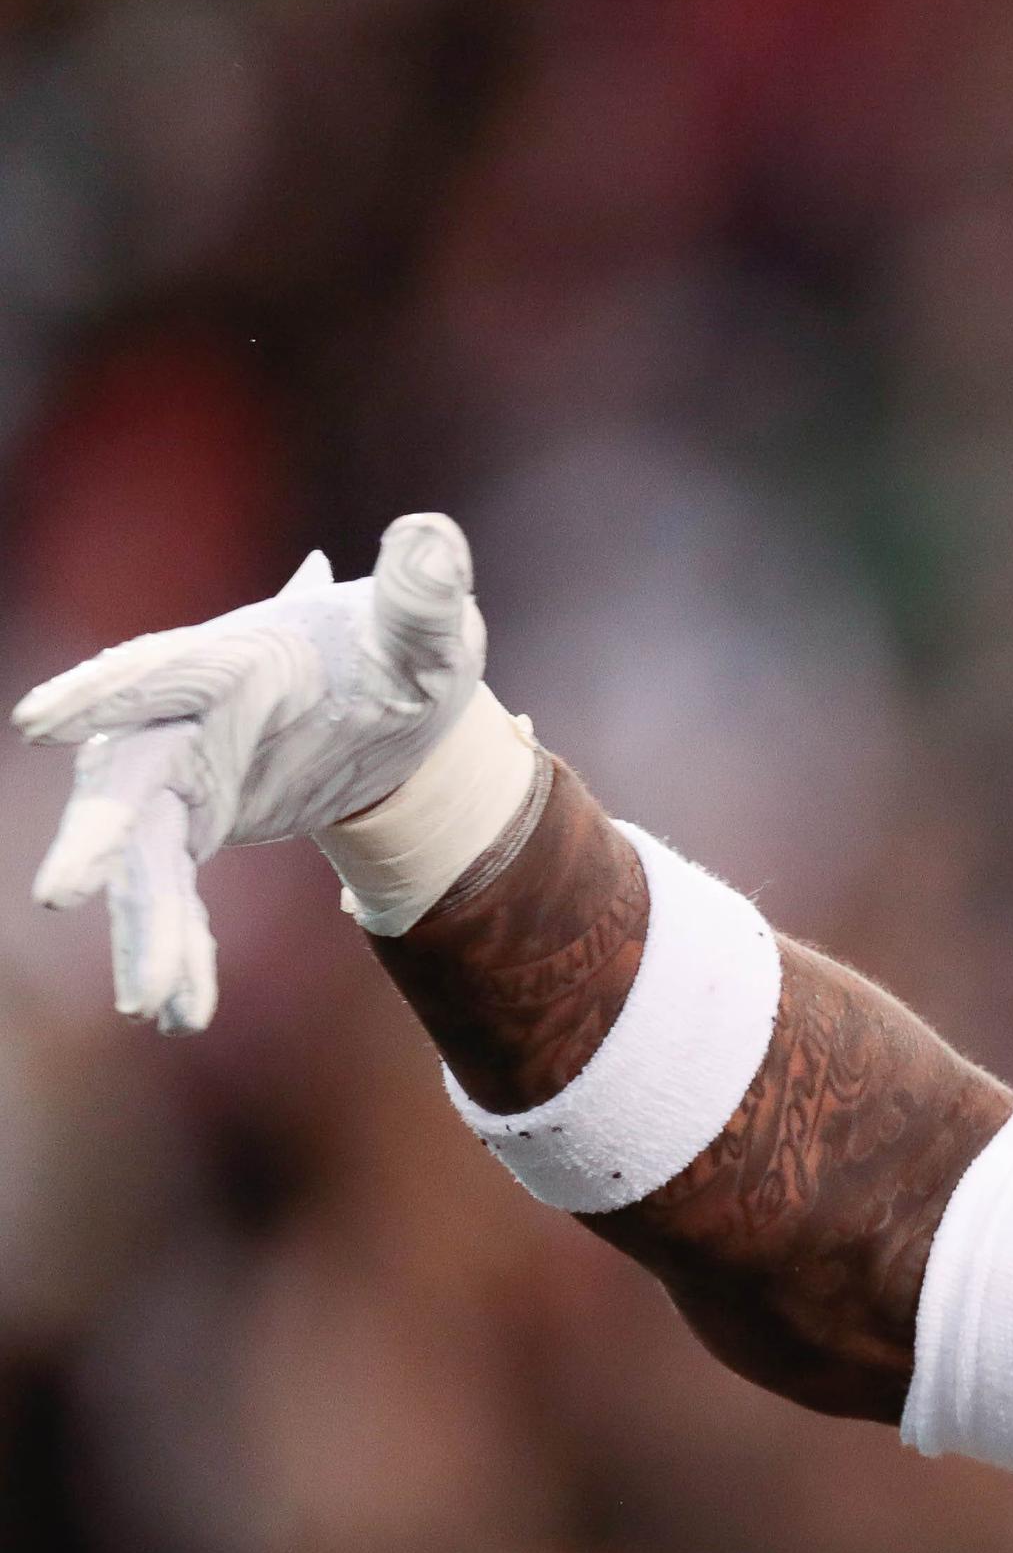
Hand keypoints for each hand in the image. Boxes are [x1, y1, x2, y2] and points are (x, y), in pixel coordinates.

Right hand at [16, 511, 487, 1031]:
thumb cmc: (402, 650)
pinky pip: (168, 894)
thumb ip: (424, 593)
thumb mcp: (428, 632)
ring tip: (154, 1003)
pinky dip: (175, 948)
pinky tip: (182, 1013)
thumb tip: (430, 539)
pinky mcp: (189, 823)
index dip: (104, 694)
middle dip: (98, 835)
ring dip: (145, 928)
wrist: (394, 708)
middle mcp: (184, 718)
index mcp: (235, 660)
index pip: (162, 670)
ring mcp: (178, 775)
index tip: (41, 723)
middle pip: (127, 780)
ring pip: (142, 858)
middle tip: (65, 889)